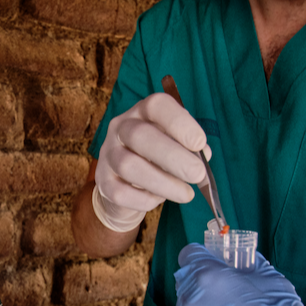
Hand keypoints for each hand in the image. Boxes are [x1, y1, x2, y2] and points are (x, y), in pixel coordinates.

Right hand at [94, 93, 209, 231]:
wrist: (126, 186)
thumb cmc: (157, 159)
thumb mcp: (176, 146)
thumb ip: (190, 148)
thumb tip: (203, 156)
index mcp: (142, 113)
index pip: (156, 106)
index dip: (178, 122)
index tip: (199, 143)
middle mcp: (120, 128)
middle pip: (140, 136)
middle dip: (173, 157)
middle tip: (197, 174)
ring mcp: (108, 154)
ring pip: (128, 165)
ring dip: (162, 182)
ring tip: (186, 194)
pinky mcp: (102, 181)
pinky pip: (120, 192)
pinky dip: (144, 199)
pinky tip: (159, 199)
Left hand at [174, 244, 305, 305]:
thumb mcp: (270, 278)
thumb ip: (247, 263)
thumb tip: (239, 259)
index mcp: (206, 277)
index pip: (189, 254)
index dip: (204, 255)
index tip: (215, 261)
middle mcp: (190, 301)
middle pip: (187, 280)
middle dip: (203, 280)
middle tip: (227, 289)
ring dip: (204, 305)